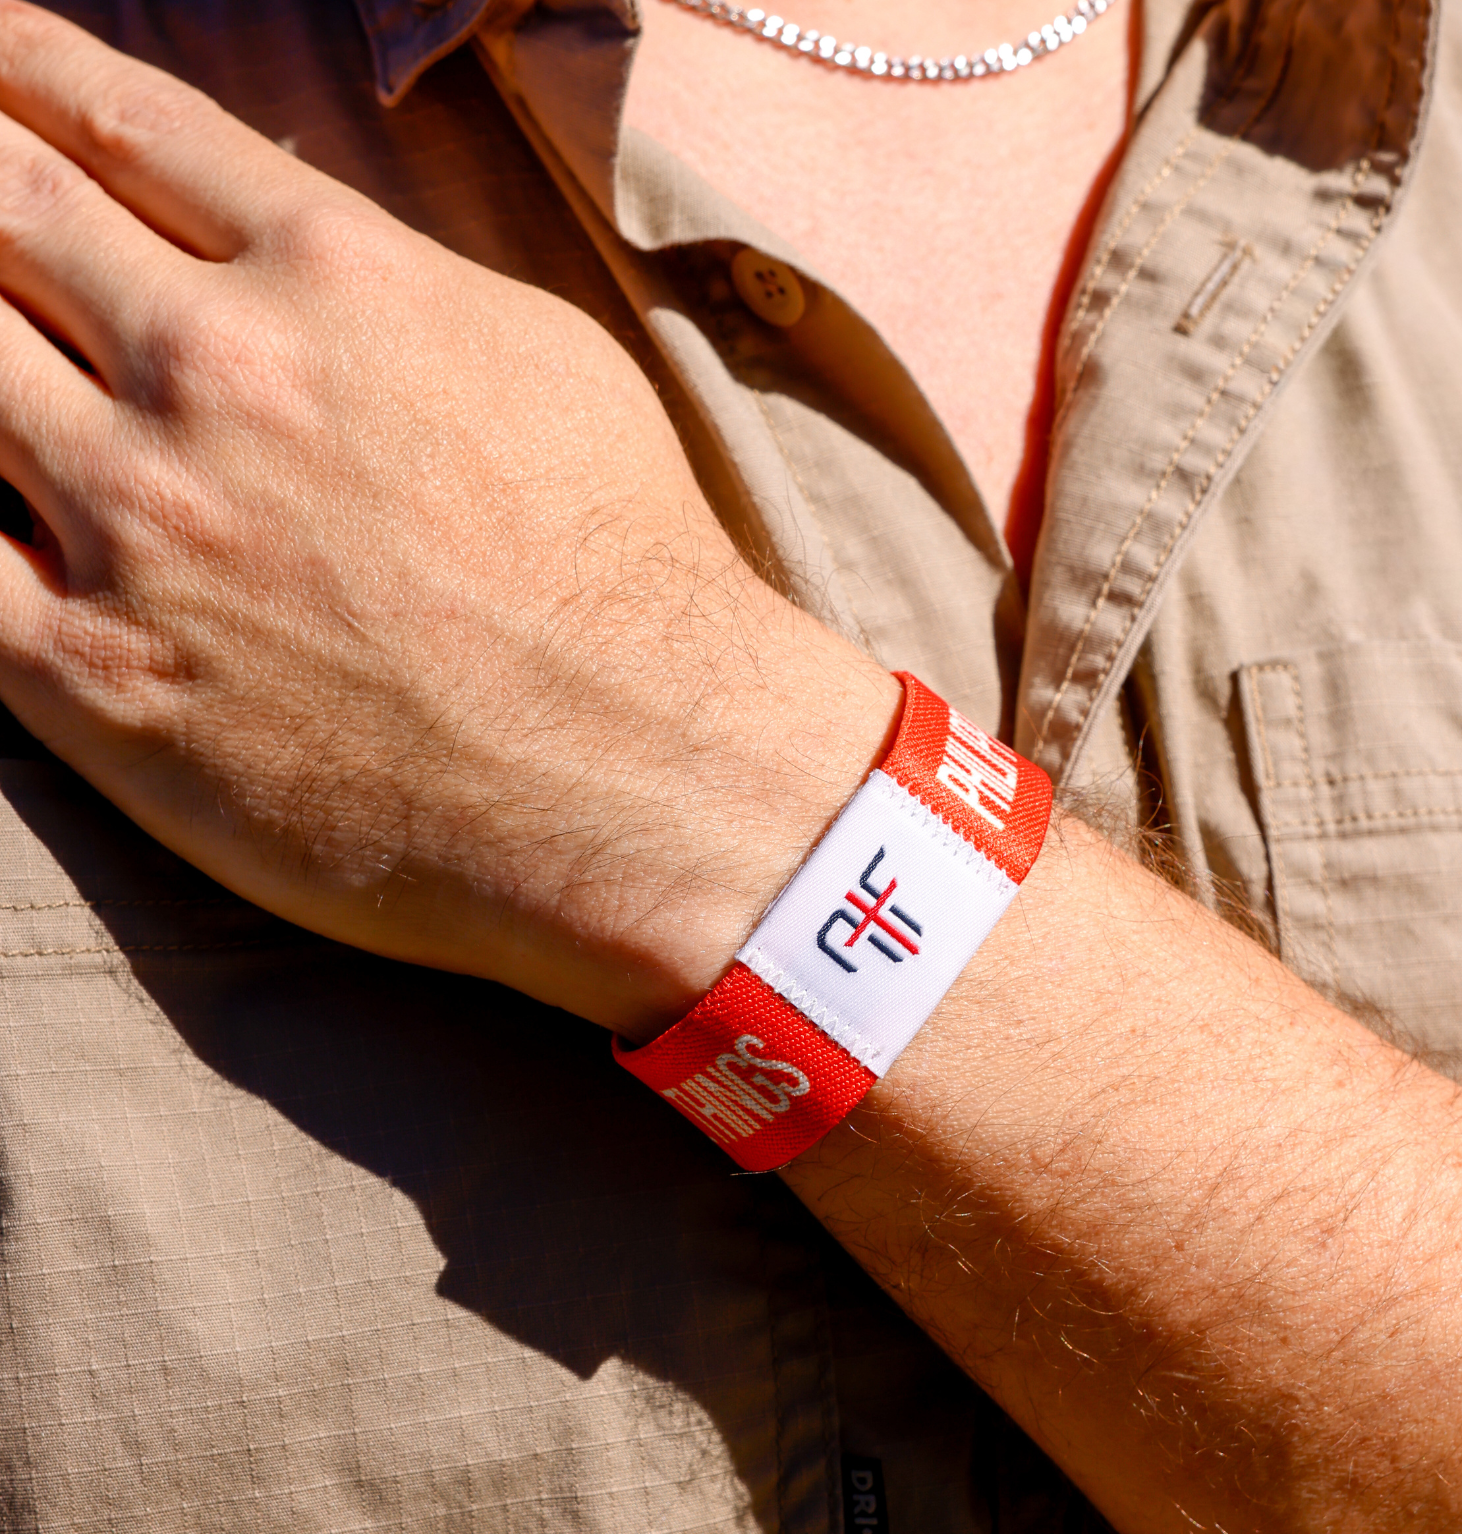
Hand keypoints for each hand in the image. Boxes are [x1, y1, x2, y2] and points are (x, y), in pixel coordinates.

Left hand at [0, 3, 894, 1036]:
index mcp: (331, 279)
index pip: (119, 123)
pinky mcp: (96, 675)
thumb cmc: (627, 579)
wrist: (643, 774)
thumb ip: (391, 283)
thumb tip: (284, 252)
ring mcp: (138, 525)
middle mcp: (213, 376)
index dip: (23, 75)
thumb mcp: (542, 363)